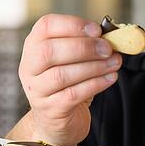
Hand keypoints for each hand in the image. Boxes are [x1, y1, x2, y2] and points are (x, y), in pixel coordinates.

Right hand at [7, 14, 120, 145]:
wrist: (57, 120)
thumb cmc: (67, 84)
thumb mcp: (71, 60)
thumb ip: (86, 44)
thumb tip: (113, 35)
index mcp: (34, 46)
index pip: (46, 26)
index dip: (73, 25)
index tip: (97, 30)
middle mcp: (29, 67)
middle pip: (49, 51)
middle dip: (83, 47)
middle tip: (107, 48)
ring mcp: (37, 90)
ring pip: (61, 75)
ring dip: (93, 67)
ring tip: (114, 63)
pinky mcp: (51, 109)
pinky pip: (73, 95)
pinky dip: (95, 84)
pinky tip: (110, 78)